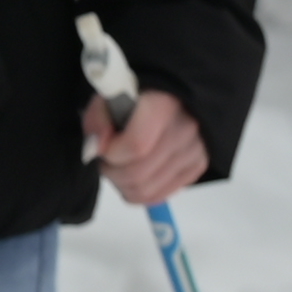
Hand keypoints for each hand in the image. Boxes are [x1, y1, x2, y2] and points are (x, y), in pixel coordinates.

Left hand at [86, 86, 206, 202]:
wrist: (175, 96)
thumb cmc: (137, 96)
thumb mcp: (108, 97)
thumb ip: (97, 121)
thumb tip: (94, 151)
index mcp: (163, 105)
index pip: (136, 146)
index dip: (111, 153)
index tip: (102, 145)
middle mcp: (185, 130)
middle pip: (139, 174)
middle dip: (111, 171)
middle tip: (106, 160)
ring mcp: (195, 152)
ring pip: (146, 191)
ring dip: (122, 185)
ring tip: (119, 168)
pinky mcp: (197, 168)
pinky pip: (159, 196)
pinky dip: (138, 193)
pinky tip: (133, 178)